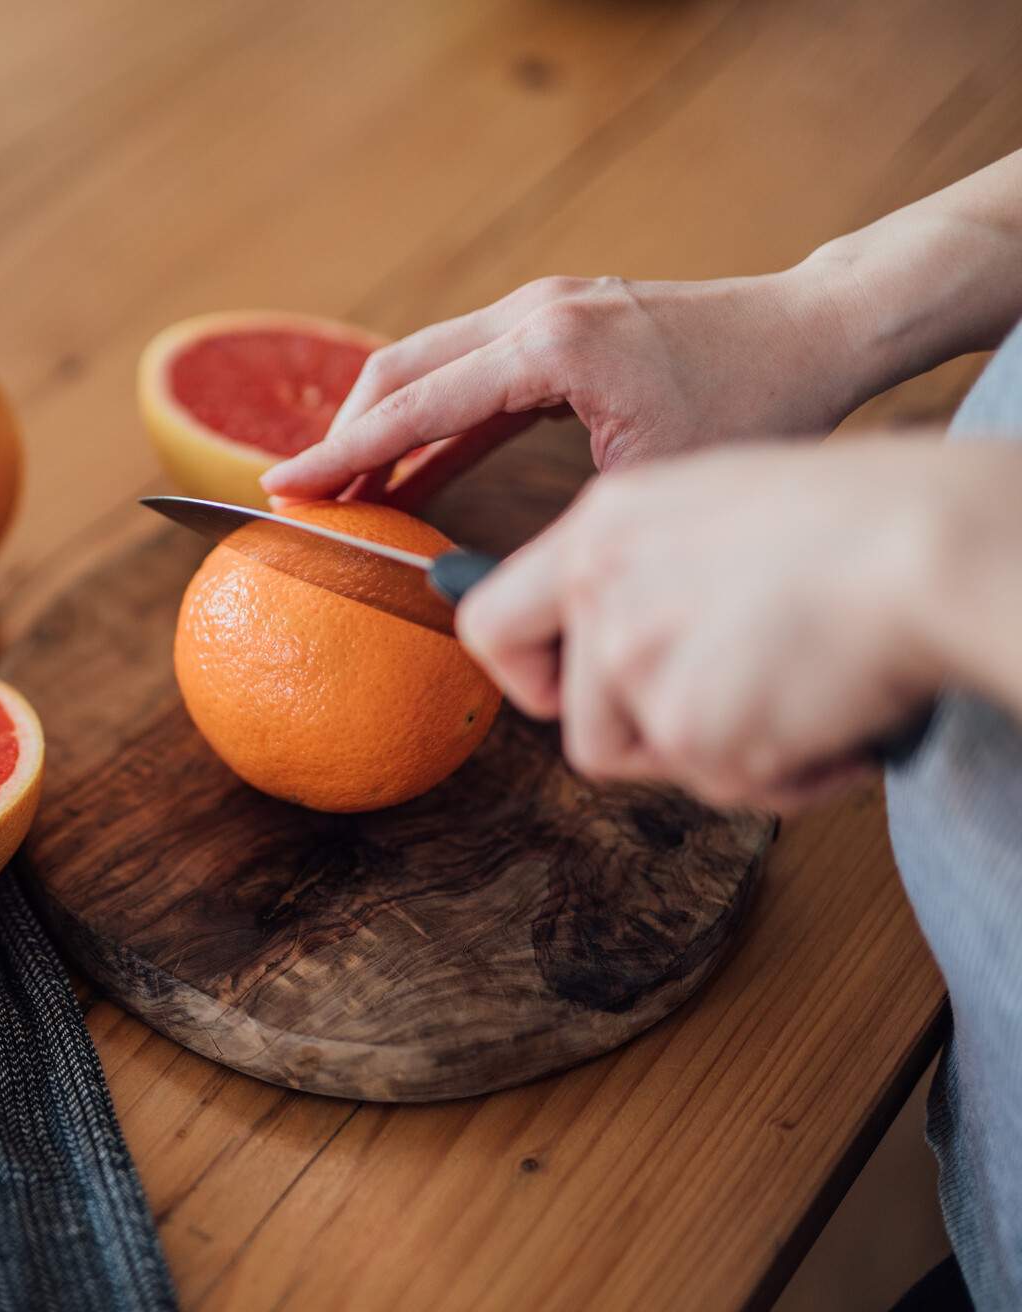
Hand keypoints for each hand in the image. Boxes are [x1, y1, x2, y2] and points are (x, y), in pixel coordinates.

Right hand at [262, 267, 873, 501]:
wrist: (814, 328)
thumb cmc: (755, 405)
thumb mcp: (652, 482)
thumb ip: (560, 523)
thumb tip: (492, 586)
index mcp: (551, 346)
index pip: (414, 403)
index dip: (341, 454)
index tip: (282, 489)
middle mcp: (535, 310)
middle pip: (400, 367)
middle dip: (343, 435)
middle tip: (301, 496)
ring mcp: (543, 306)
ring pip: (426, 362)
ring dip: (381, 425)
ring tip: (344, 492)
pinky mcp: (556, 319)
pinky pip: (467, 370)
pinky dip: (429, 418)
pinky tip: (409, 471)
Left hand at [452, 438, 972, 811]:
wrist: (927, 545)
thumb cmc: (860, 518)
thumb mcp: (717, 509)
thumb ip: (649, 569)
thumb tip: (614, 634)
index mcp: (602, 529)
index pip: (491, 624)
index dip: (523, 679)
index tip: (561, 695)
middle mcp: (601, 594)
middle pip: (581, 725)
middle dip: (657, 738)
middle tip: (741, 704)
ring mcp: (637, 663)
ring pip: (656, 762)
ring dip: (725, 753)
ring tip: (802, 696)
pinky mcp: (690, 727)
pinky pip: (729, 788)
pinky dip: (790, 773)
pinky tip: (838, 716)